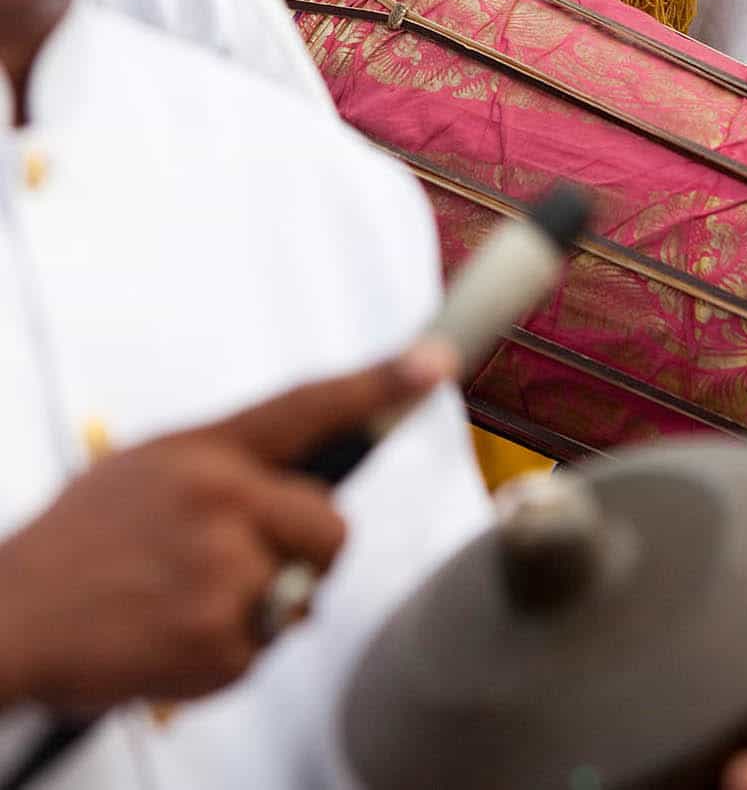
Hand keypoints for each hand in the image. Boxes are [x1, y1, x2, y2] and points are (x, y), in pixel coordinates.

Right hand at [0, 341, 457, 710]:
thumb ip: (227, 463)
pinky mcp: (219, 642)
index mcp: (207, 452)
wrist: (8, 617)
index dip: (378, 384)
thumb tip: (297, 474)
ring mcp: (224, 575)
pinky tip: (173, 635)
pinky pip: (265, 646)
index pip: (307, 406)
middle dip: (311, 548)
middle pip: (331, 524)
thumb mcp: (150, 467)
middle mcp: (223, 503)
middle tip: (253, 559)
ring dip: (263, 603)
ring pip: (299, 591)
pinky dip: (230, 651)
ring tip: (186, 600)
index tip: (435, 362)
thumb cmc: (81, 541)